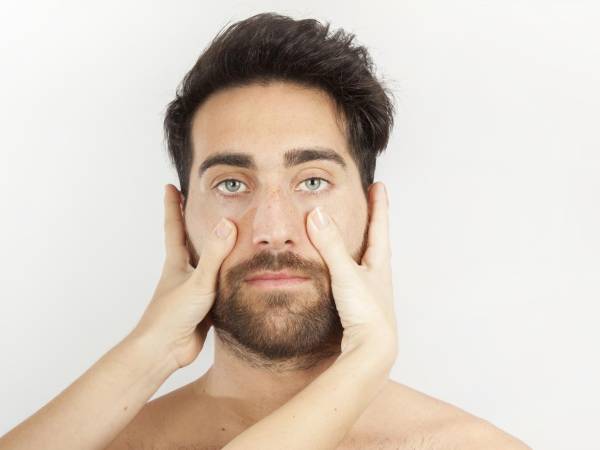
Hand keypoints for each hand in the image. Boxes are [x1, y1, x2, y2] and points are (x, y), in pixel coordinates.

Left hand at [130, 184, 236, 370]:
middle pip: (190, 241)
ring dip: (216, 250)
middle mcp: (184, 273)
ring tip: (228, 235)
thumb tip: (227, 224)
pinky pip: (220, 285)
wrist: (164, 352)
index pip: (175, 226)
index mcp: (177, 262)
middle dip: (195, 222)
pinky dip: (229, 276)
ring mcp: (194, 290)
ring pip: (207, 264)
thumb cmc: (172, 316)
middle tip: (203, 203)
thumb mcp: (198, 282)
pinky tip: (239, 275)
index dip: (173, 205)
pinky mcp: (205, 307)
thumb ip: (215, 255)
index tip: (170, 186)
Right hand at [306, 181, 396, 359]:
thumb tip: (318, 214)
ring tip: (351, 235)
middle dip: (371, 222)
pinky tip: (337, 273)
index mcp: (379, 262)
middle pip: (377, 241)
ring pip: (365, 261)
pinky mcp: (360, 306)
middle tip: (368, 204)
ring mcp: (370, 291)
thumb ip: (330, 246)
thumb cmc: (366, 312)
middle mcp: (378, 275)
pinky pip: (353, 278)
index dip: (379, 204)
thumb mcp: (346, 274)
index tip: (379, 185)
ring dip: (359, 245)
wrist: (373, 351)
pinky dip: (345, 267)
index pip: (380, 225)